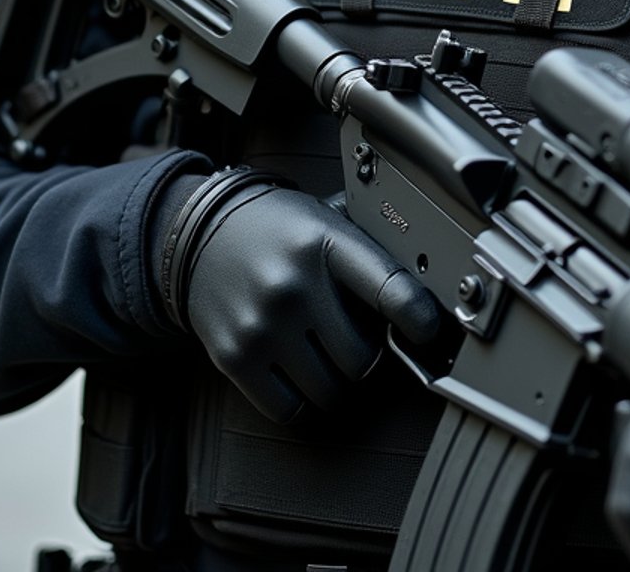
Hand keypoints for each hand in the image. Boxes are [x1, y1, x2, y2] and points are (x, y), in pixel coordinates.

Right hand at [156, 167, 439, 420]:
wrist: (200, 233)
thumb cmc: (278, 229)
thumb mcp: (325, 220)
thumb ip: (367, 256)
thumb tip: (424, 299)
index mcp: (325, 242)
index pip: (390, 289)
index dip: (421, 319)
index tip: (429, 332)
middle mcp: (293, 284)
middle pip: (362, 358)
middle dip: (365, 355)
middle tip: (353, 337)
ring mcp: (262, 324)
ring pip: (330, 391)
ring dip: (335, 381)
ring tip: (322, 352)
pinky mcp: (234, 357)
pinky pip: (290, 409)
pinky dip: (302, 399)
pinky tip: (297, 370)